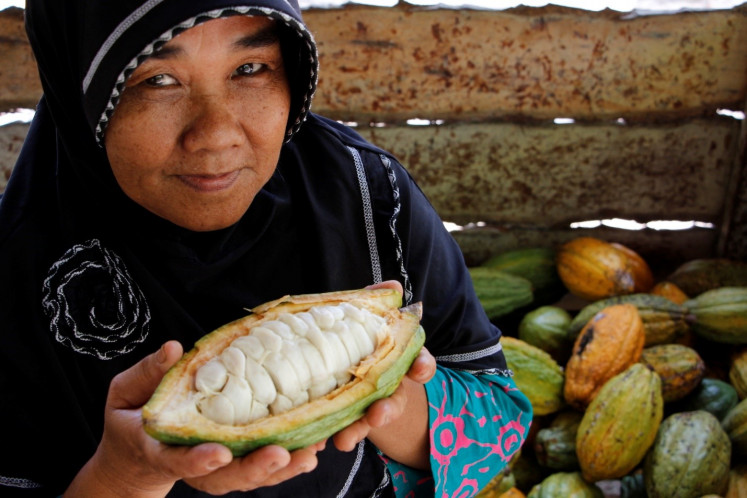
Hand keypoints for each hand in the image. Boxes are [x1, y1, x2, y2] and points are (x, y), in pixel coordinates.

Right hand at [65, 341, 324, 496]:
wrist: (135, 458)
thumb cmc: (131, 418)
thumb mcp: (126, 393)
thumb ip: (149, 373)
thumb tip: (173, 348)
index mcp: (158, 449)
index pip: (176, 459)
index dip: (198, 460)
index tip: (220, 452)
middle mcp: (190, 466)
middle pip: (223, 478)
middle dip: (253, 468)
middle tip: (280, 454)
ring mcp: (214, 470)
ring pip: (248, 477)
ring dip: (280, 469)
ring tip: (308, 453)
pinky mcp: (232, 464)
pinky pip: (261, 470)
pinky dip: (287, 461)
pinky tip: (312, 447)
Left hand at [334, 279, 436, 468]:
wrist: (327, 360)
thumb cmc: (352, 335)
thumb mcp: (360, 315)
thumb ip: (374, 302)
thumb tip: (391, 287)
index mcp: (396, 359)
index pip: (418, 362)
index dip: (423, 366)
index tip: (421, 370)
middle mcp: (387, 385)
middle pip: (395, 399)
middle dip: (388, 409)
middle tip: (378, 415)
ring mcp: (366, 404)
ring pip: (367, 420)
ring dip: (359, 430)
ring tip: (344, 440)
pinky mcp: (343, 418)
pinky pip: (339, 429)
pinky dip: (330, 435)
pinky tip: (319, 442)